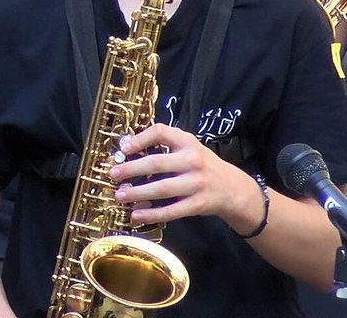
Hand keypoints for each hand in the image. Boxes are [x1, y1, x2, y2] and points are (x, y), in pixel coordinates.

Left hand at [106, 124, 262, 231]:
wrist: (233, 188)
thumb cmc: (202, 165)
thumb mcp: (189, 147)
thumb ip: (165, 145)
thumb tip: (127, 148)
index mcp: (188, 142)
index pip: (161, 132)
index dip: (140, 138)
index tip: (123, 148)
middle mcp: (193, 161)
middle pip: (157, 163)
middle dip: (131, 169)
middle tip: (113, 174)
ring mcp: (196, 184)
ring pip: (162, 188)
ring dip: (138, 193)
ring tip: (119, 196)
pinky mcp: (198, 204)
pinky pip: (172, 210)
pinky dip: (152, 214)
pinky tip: (136, 215)